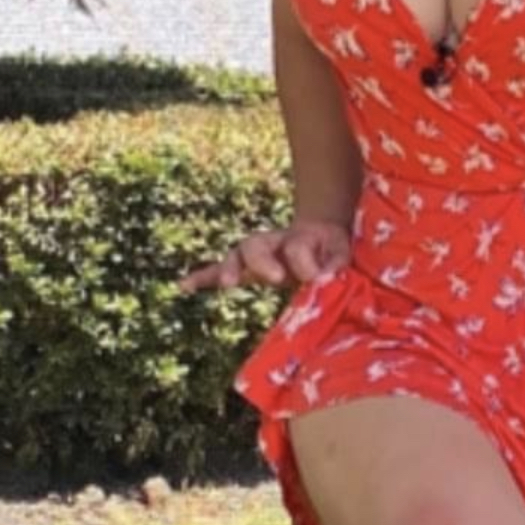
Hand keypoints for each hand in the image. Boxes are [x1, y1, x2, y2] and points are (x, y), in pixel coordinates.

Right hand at [176, 215, 352, 294]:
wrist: (319, 238)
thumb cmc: (331, 249)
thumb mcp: (340, 252)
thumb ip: (334, 263)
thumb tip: (319, 278)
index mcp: (297, 238)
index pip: (295, 249)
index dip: (305, 262)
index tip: (316, 278)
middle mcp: (271, 243)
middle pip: (256, 245)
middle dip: (262, 262)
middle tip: (276, 277)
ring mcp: (255, 256)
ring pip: (237, 256)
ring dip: (228, 269)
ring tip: (226, 283)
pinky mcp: (246, 270)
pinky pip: (218, 271)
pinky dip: (202, 277)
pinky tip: (184, 286)